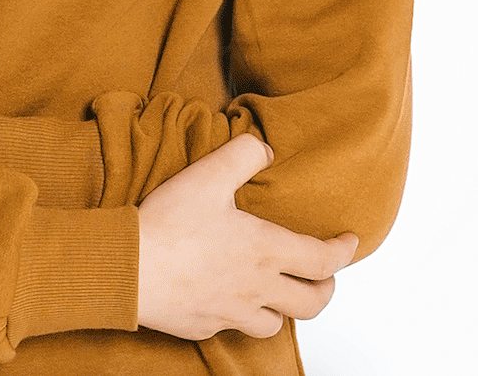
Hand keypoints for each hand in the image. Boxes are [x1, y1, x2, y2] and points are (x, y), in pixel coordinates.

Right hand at [135, 135, 355, 340]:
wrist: (129, 267)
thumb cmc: (168, 225)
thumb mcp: (208, 174)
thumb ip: (243, 155)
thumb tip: (265, 149)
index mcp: (265, 251)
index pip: (323, 260)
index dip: (343, 252)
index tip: (349, 243)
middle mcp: (257, 288)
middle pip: (311, 303)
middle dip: (325, 290)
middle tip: (325, 278)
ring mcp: (232, 312)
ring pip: (276, 324)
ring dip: (284, 309)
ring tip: (278, 295)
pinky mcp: (205, 326)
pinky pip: (233, 328)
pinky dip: (240, 316)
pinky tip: (228, 301)